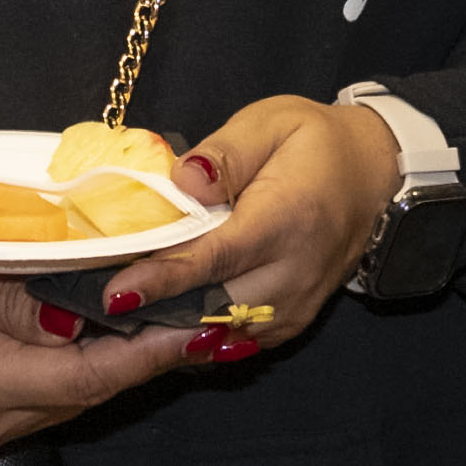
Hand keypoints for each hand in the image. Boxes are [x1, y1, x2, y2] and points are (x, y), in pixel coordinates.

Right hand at [0, 244, 187, 453]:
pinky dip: (85, 363)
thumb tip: (88, 307)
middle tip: (198, 305)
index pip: (87, 375)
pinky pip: (49, 392)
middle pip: (90, 390)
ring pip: (74, 394)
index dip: (147, 352)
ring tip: (167, 310)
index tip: (197, 324)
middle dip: (146, 353)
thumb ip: (14, 290)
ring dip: (119, 358)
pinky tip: (106, 327)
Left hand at [95, 96, 402, 353]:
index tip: (115, 292)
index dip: (164, 277)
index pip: (216, 258)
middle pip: (215, 305)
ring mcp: (296, 305)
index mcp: (287, 218)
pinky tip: (158, 322)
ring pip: (223, 334)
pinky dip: (198, 336)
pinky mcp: (292, 322)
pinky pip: (237, 341)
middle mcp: (295, 273)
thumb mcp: (269, 123)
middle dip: (155, 309)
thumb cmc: (314, 143)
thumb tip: (182, 182)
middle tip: (91, 305)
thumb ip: (224, 154)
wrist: (374, 176)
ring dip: (172, 329)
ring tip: (116, 317)